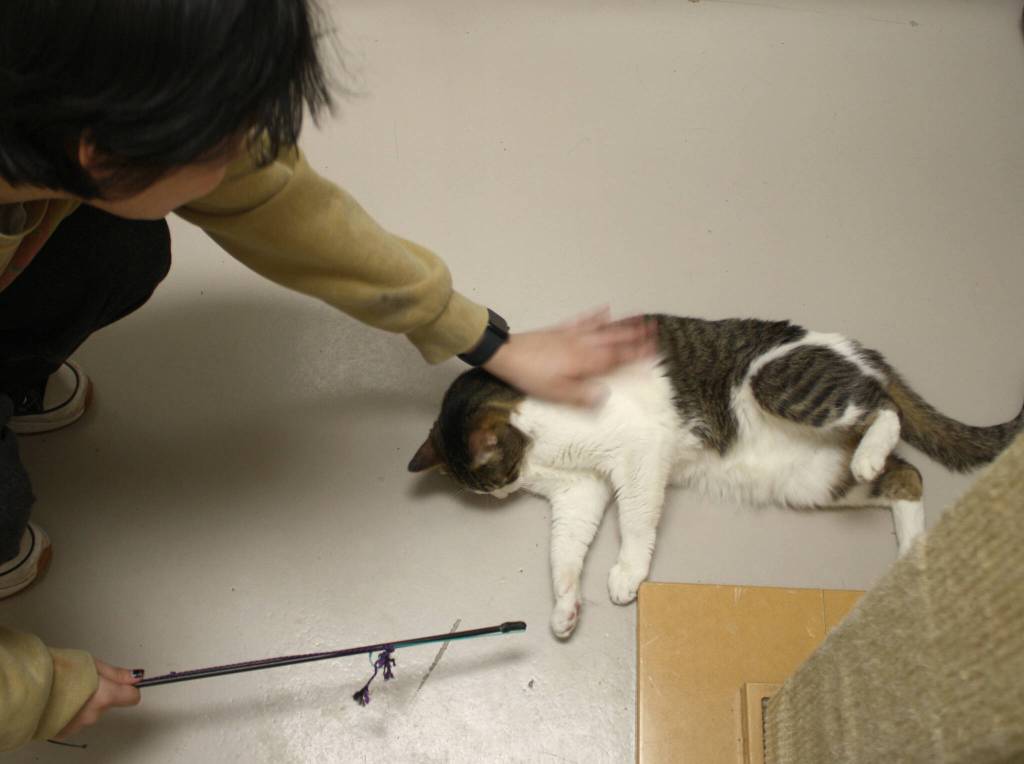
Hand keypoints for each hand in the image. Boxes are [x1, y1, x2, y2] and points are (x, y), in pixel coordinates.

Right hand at [55, 659, 141, 739]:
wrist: (29, 686)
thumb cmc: (58, 670)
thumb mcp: (91, 664)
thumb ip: (116, 674)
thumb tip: (137, 677)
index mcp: (105, 696)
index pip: (132, 697)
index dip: (127, 689)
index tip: (121, 683)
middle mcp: (94, 714)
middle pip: (107, 704)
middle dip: (101, 694)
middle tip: (83, 681)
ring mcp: (79, 725)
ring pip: (90, 713)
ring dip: (84, 704)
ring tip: (67, 689)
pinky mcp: (63, 732)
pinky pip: (75, 721)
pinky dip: (71, 712)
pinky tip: (59, 701)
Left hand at [483, 308, 657, 405]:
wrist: (506, 354)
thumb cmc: (532, 376)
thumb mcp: (557, 393)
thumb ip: (582, 395)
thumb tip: (605, 395)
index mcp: (586, 362)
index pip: (617, 358)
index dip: (637, 354)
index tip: (655, 350)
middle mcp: (583, 345)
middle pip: (615, 339)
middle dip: (636, 335)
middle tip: (655, 329)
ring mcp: (572, 335)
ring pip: (603, 328)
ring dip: (622, 323)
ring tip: (639, 316)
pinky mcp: (560, 330)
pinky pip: (583, 320)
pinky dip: (596, 315)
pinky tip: (605, 309)